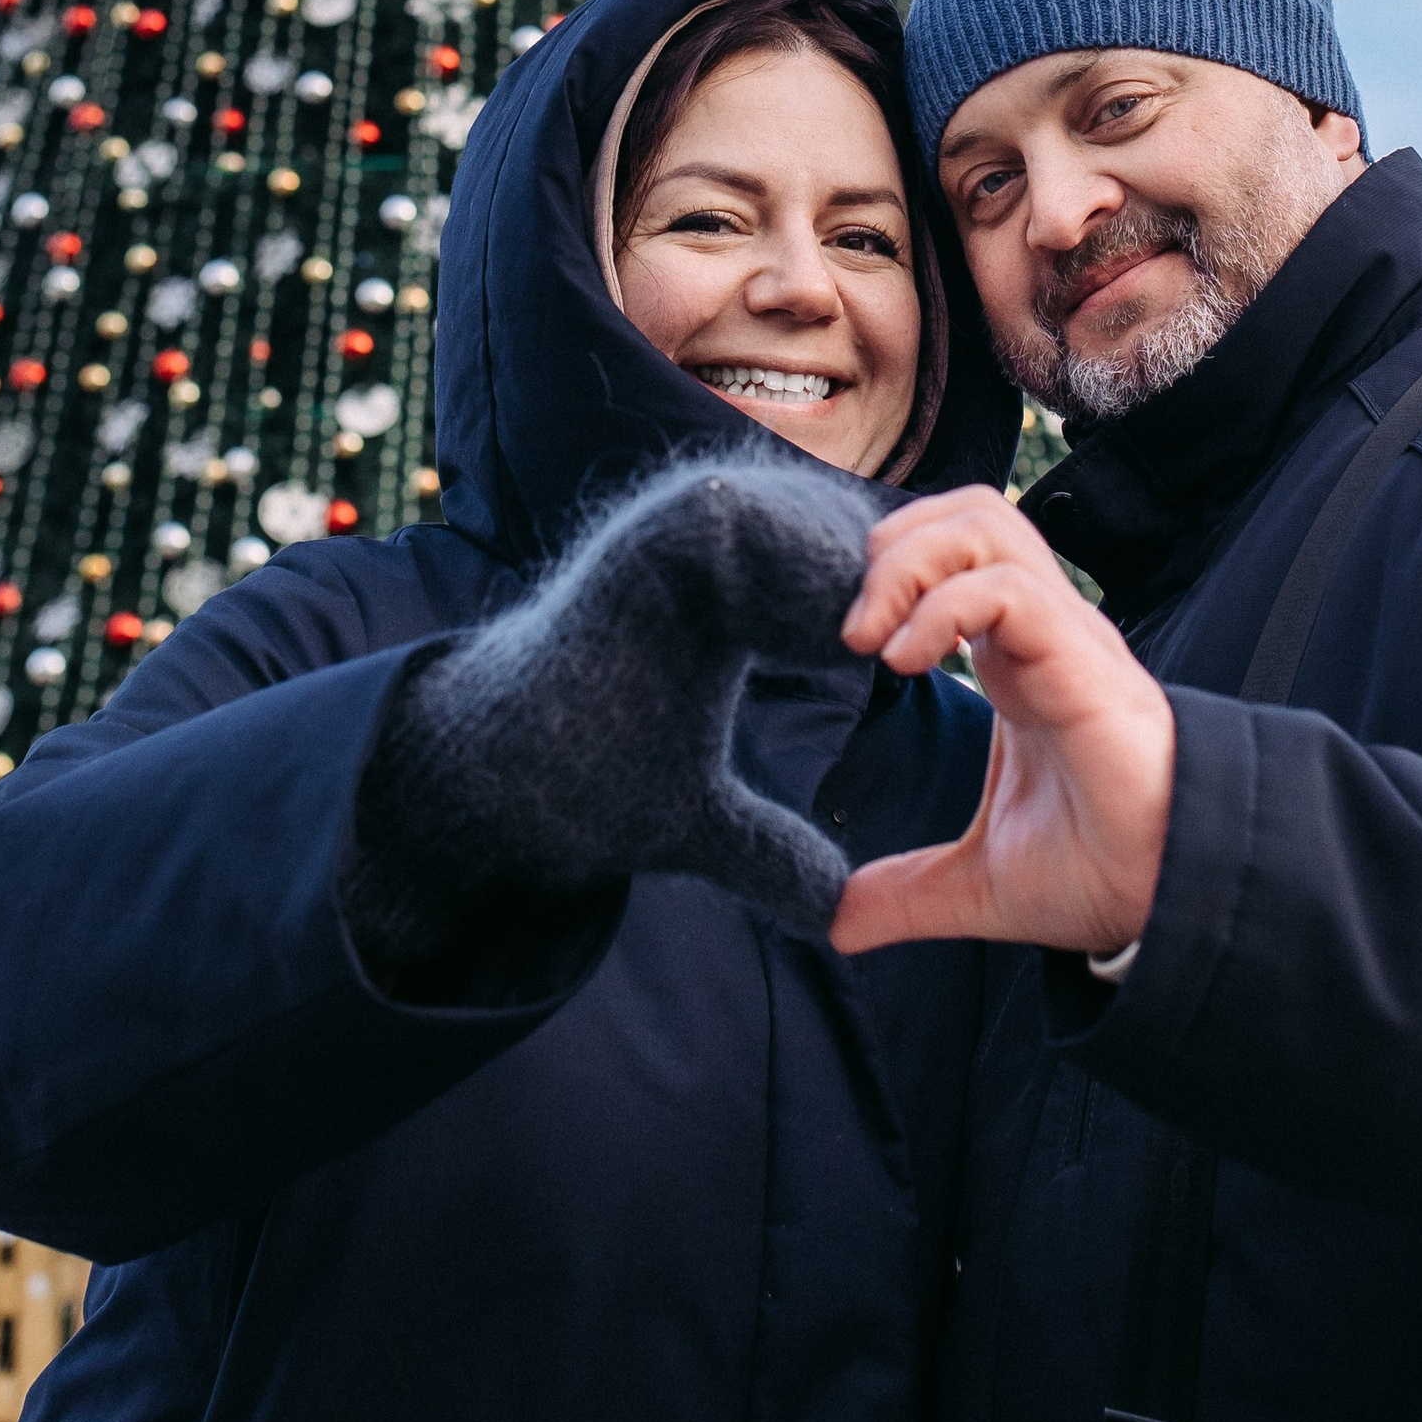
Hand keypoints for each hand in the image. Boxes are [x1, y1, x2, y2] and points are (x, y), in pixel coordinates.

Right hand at [343, 456, 875, 975]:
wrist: (496, 787)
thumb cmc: (591, 788)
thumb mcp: (702, 822)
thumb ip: (767, 849)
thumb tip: (832, 906)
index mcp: (720, 601)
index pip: (829, 574)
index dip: (882, 613)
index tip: (925, 670)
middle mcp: (698, 557)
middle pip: (819, 529)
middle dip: (874, 582)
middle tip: (921, 650)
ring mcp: (664, 542)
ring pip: (783, 514)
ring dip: (836, 569)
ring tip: (875, 646)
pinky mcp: (635, 543)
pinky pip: (729, 521)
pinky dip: (784, 562)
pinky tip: (826, 634)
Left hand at [829, 489, 1174, 958]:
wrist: (1172, 899)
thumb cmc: (1098, 870)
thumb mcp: (976, 882)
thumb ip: (905, 891)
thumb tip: (835, 925)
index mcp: (1014, 657)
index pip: (953, 550)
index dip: (890, 567)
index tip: (841, 636)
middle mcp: (1040, 629)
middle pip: (968, 512)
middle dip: (894, 545)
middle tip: (853, 628)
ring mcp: (1065, 636)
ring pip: (989, 524)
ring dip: (911, 561)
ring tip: (872, 639)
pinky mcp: (1083, 663)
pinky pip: (1010, 590)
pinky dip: (944, 607)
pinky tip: (907, 661)